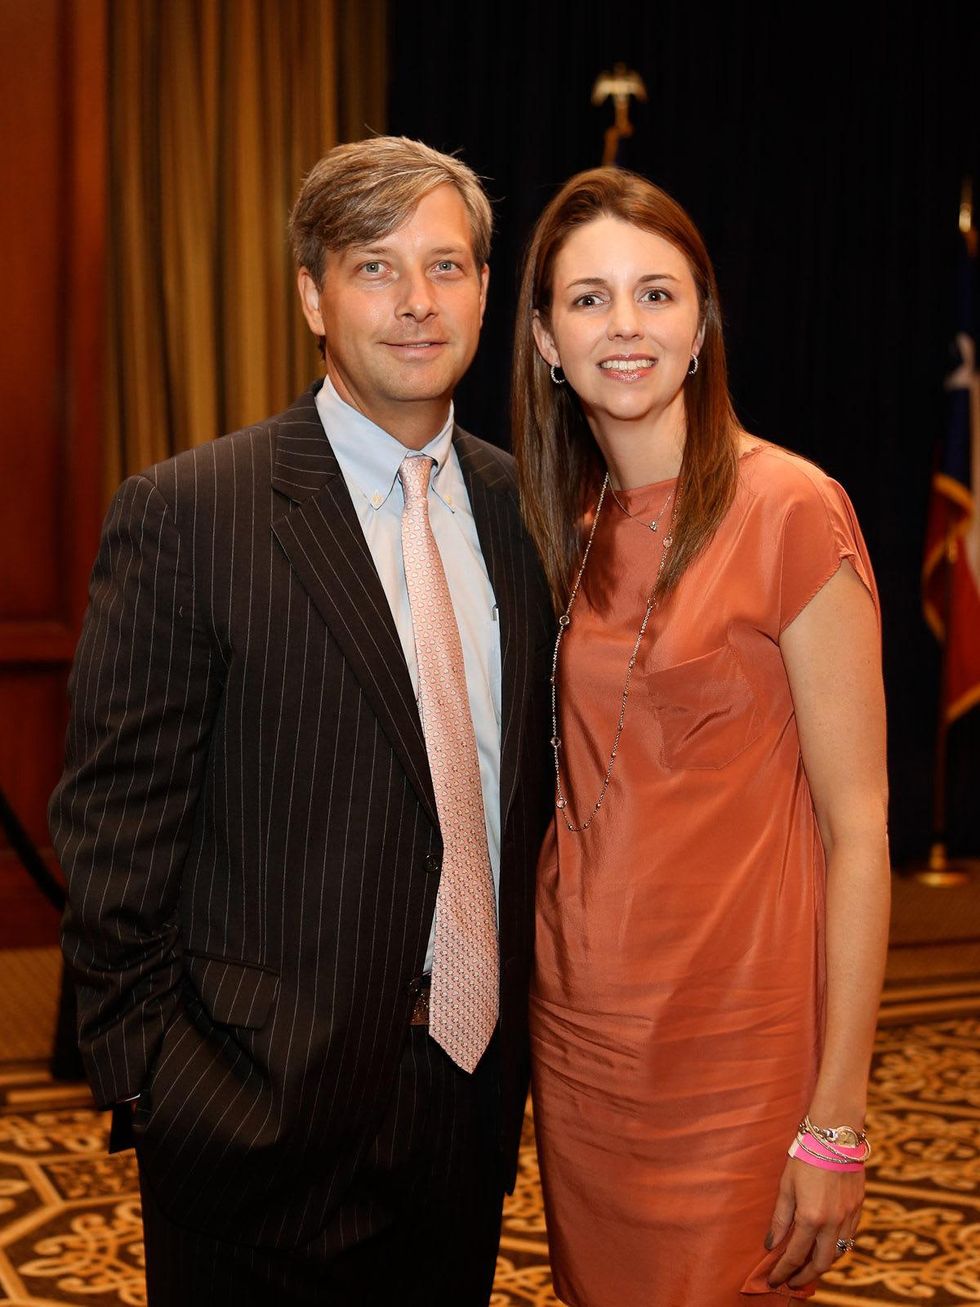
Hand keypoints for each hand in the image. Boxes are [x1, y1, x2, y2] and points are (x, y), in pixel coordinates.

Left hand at [765, 1157, 863, 1288]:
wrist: (835, 1135)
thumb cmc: (805, 1155)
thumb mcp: (786, 1186)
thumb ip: (780, 1218)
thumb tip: (771, 1245)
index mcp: (811, 1217)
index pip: (795, 1255)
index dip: (783, 1271)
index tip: (774, 1280)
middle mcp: (833, 1222)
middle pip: (821, 1263)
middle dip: (804, 1276)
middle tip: (791, 1281)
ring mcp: (849, 1217)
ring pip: (838, 1254)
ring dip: (822, 1265)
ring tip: (807, 1267)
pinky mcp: (858, 1209)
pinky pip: (849, 1238)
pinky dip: (836, 1249)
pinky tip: (825, 1246)